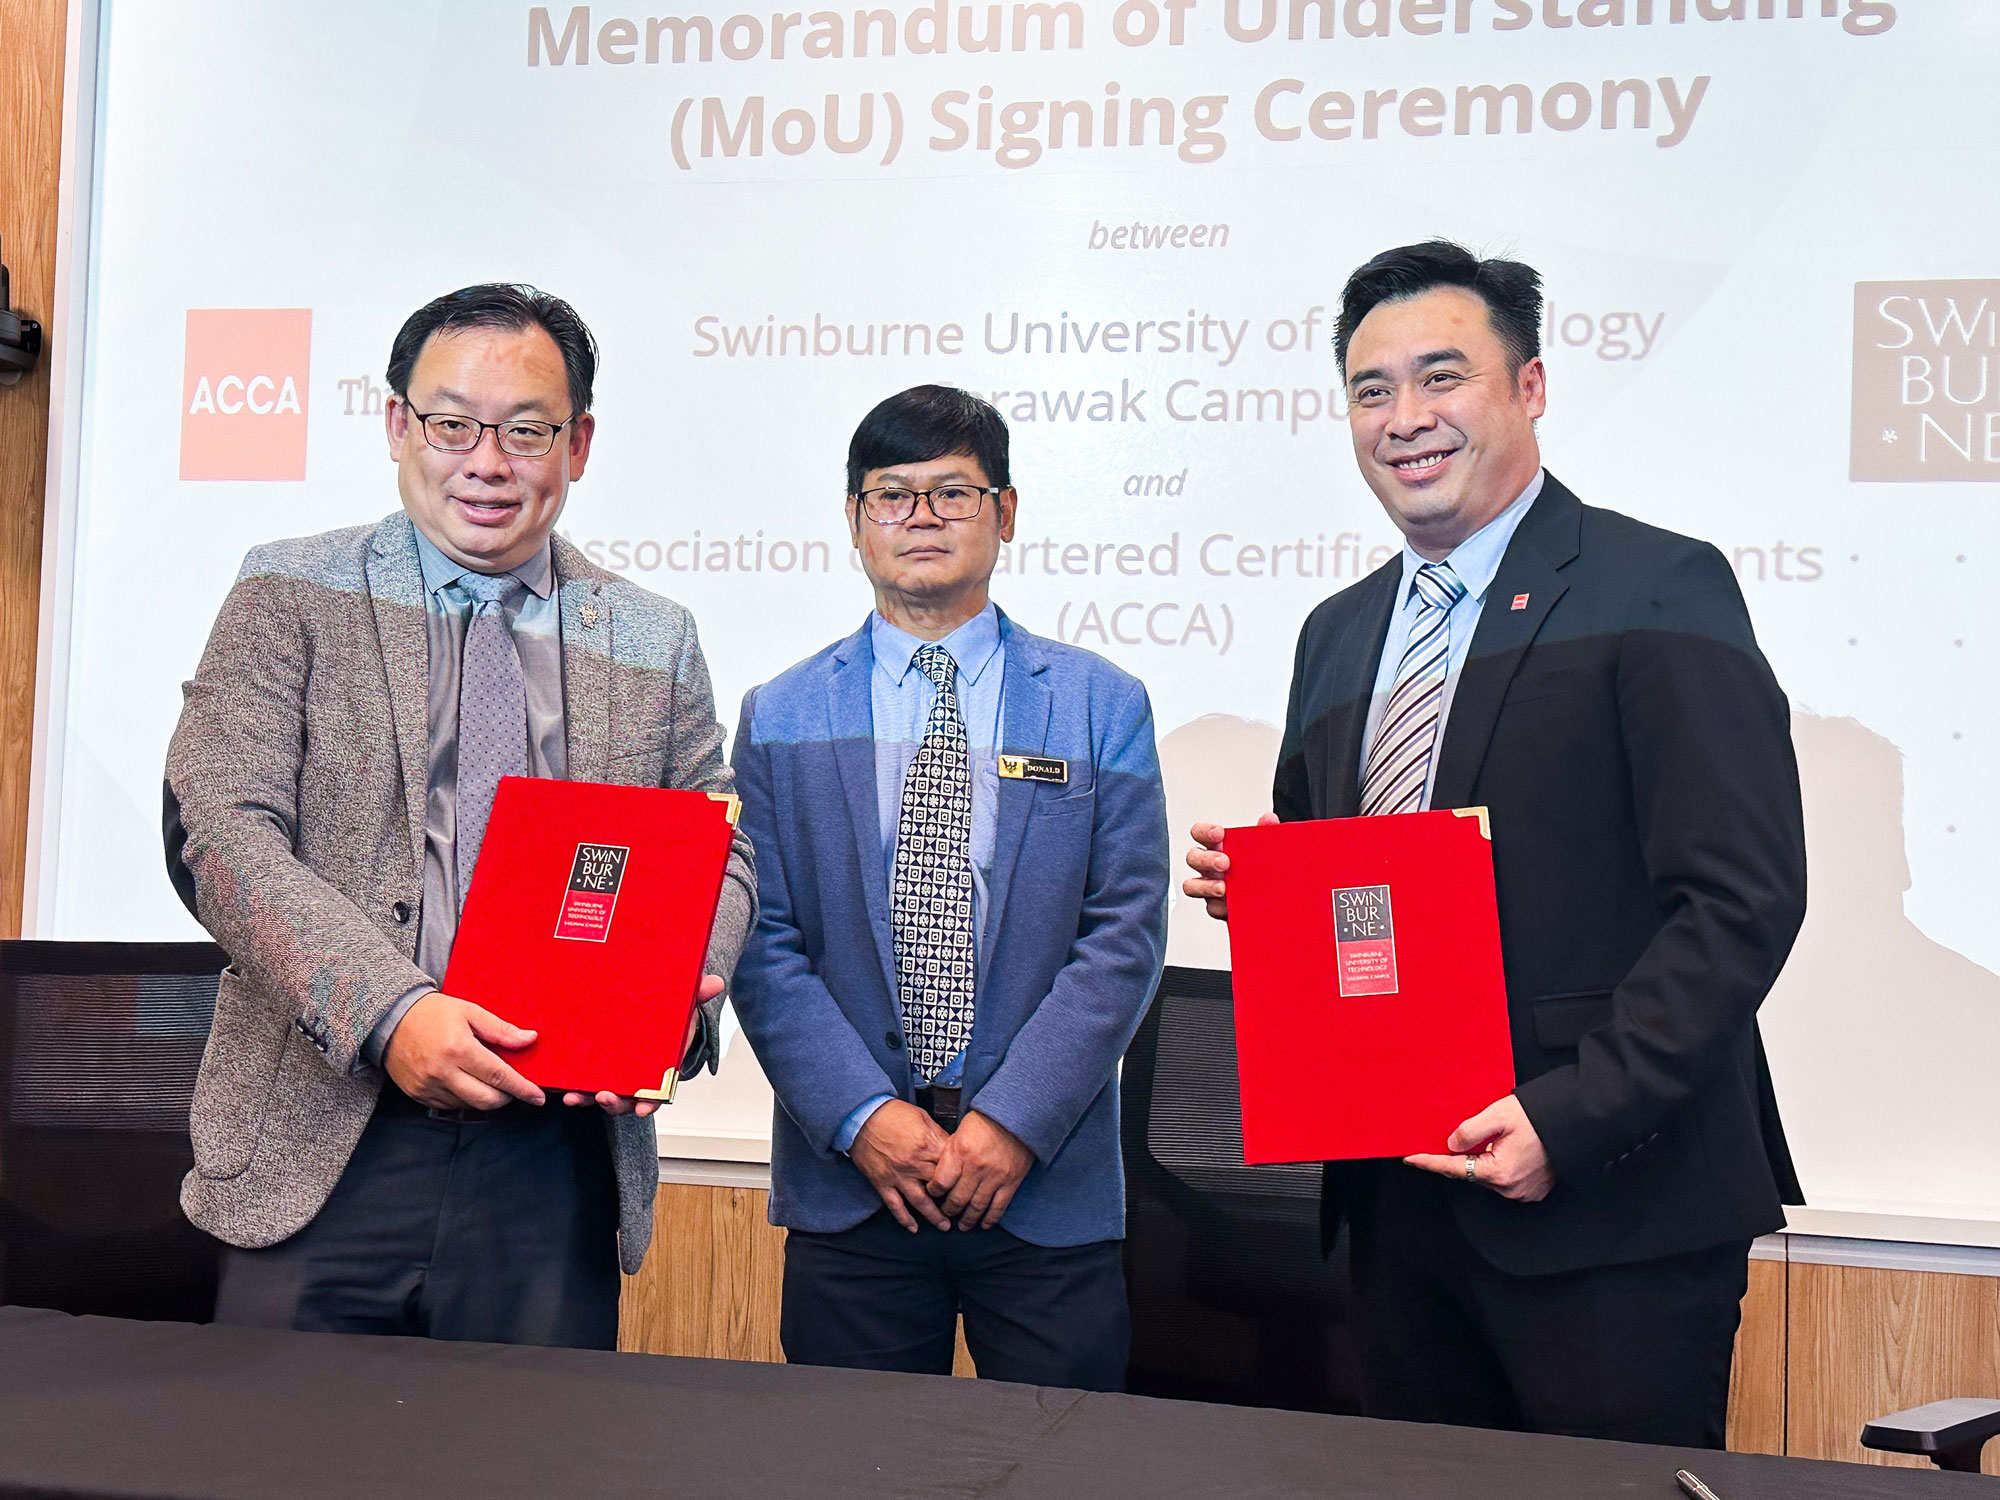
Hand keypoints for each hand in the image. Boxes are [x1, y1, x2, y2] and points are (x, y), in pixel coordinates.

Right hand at [383, 991, 544, 1110]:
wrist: (390, 1019)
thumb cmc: (432, 1013)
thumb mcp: (470, 1012)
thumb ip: (501, 1029)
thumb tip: (529, 1039)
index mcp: (459, 1049)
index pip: (499, 1076)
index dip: (522, 1089)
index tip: (537, 1096)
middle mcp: (443, 1072)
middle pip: (486, 1099)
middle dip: (506, 1097)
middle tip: (514, 1087)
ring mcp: (428, 1086)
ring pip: (469, 1105)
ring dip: (484, 1097)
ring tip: (485, 1078)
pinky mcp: (418, 1095)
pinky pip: (450, 1106)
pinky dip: (464, 1098)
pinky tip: (465, 1081)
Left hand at [562, 974, 725, 1115]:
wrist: (649, 1008)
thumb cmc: (667, 1015)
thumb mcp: (683, 1005)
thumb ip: (697, 995)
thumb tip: (715, 983)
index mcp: (659, 1068)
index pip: (657, 1093)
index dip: (650, 1103)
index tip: (643, 1108)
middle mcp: (635, 1077)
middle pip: (626, 1100)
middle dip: (614, 1103)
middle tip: (604, 1096)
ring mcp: (614, 1074)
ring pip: (602, 1094)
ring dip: (587, 1098)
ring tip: (574, 1097)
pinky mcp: (595, 1066)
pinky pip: (584, 1082)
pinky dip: (574, 1087)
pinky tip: (561, 1087)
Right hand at [851, 1099, 953, 1232]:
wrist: (862, 1116)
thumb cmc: (893, 1114)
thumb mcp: (922, 1117)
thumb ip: (939, 1135)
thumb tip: (954, 1148)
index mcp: (927, 1144)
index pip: (951, 1165)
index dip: (962, 1175)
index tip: (969, 1184)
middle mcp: (914, 1163)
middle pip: (940, 1186)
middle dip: (953, 1198)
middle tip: (963, 1209)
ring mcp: (898, 1175)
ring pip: (920, 1202)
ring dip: (934, 1216)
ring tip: (945, 1226)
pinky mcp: (882, 1183)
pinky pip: (895, 1205)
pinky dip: (904, 1219)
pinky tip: (914, 1228)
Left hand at [928, 1110, 1034, 1229]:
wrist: (1016, 1116)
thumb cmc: (986, 1121)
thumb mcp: (960, 1132)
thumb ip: (950, 1154)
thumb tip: (940, 1173)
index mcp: (960, 1153)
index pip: (940, 1183)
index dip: (933, 1192)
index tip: (933, 1194)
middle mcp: (975, 1168)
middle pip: (957, 1199)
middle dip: (949, 1210)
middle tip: (946, 1214)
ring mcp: (994, 1177)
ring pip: (977, 1207)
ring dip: (968, 1220)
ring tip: (963, 1225)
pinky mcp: (1011, 1182)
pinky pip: (998, 1207)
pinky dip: (990, 1219)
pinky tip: (985, 1224)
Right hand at [1183, 814, 1277, 920]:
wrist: (1276, 898)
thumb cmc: (1264, 870)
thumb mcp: (1269, 849)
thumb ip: (1267, 833)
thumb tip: (1268, 819)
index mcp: (1219, 846)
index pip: (1201, 833)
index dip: (1204, 831)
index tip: (1219, 832)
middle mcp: (1210, 866)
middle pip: (1193, 858)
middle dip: (1206, 859)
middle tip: (1225, 863)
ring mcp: (1210, 886)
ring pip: (1191, 885)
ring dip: (1205, 886)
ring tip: (1223, 888)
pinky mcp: (1217, 907)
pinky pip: (1211, 907)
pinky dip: (1220, 907)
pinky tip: (1232, 905)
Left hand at [1406, 1094, 1554, 1202]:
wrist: (1576, 1122)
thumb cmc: (1540, 1118)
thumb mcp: (1499, 1116)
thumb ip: (1470, 1131)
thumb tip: (1451, 1144)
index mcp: (1500, 1172)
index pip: (1454, 1168)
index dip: (1430, 1161)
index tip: (1411, 1158)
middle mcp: (1511, 1188)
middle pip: (1471, 1173)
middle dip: (1458, 1158)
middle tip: (1448, 1139)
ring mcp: (1523, 1192)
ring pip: (1488, 1176)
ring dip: (1481, 1160)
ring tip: (1486, 1139)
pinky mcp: (1533, 1189)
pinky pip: (1505, 1179)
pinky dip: (1498, 1166)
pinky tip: (1501, 1149)